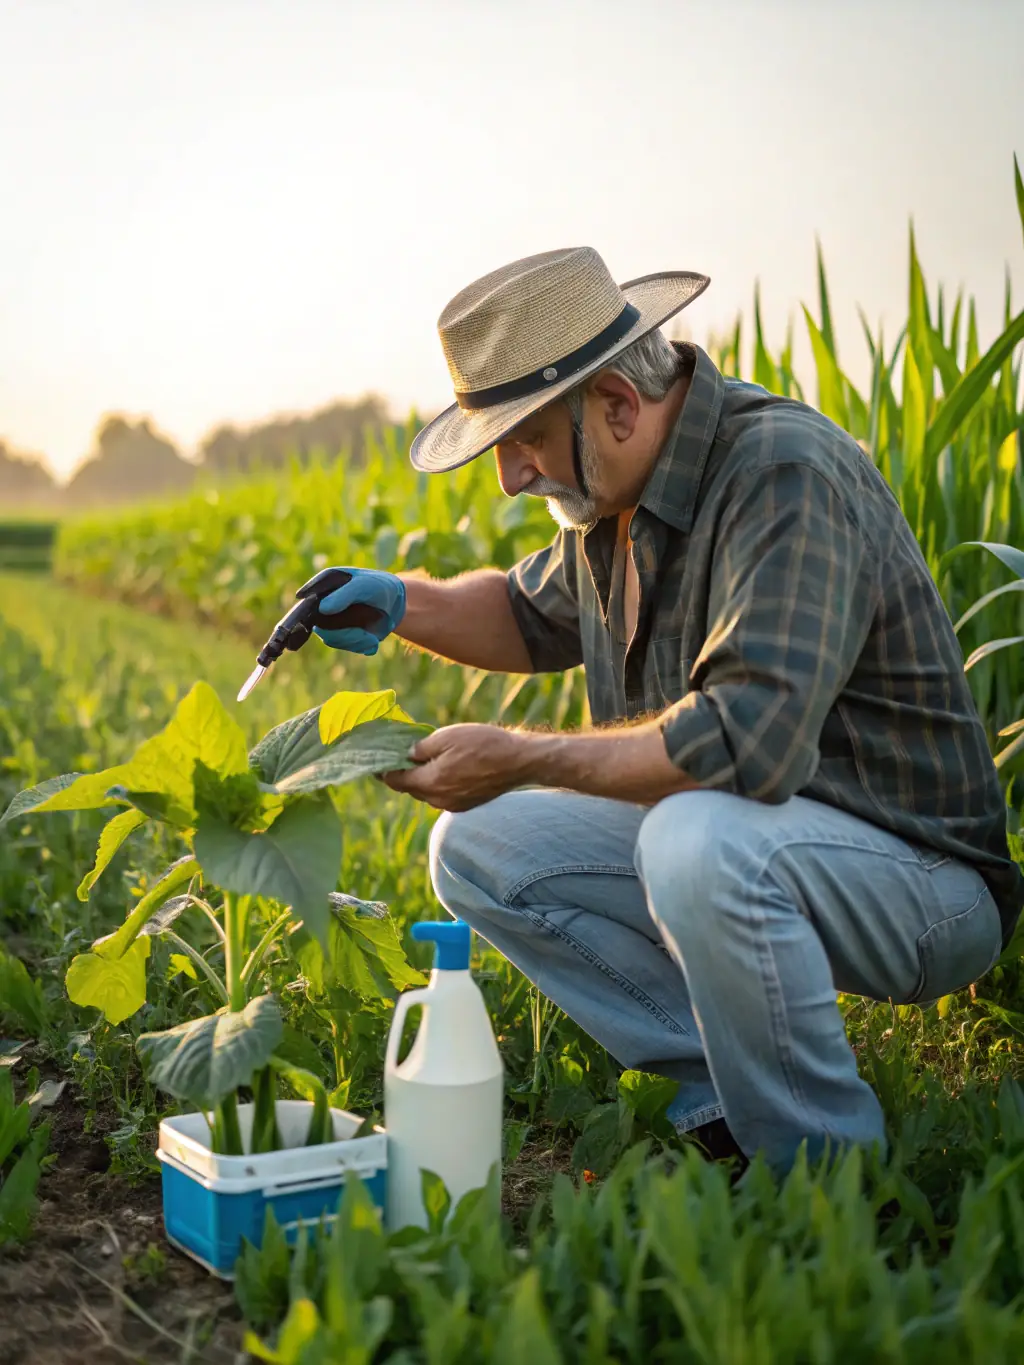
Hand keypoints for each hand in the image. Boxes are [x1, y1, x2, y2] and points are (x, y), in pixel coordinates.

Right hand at [312, 567, 405, 655]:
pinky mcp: (343, 634)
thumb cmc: (379, 586)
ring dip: (354, 640)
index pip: (306, 602)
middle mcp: (323, 604)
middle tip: (363, 635)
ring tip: (372, 636)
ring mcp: (332, 621)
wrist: (396, 603)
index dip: (301, 618)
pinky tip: (372, 640)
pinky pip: (345, 645)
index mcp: (323, 585)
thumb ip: (344, 595)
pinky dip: (361, 645)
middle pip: (318, 625)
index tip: (309, 632)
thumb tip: (322, 609)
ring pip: (331, 638)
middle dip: (342, 634)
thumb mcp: (365, 586)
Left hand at [381, 723, 533, 811]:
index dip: (383, 772)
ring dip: (422, 779)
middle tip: (398, 757)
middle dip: (402, 774)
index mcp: (430, 783)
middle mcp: (439, 800)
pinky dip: (438, 784)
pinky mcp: (466, 805)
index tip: (375, 764)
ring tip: (423, 761)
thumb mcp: (446, 737)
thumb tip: (407, 755)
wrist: (519, 761)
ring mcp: (453, 805)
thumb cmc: (483, 744)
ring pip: (427, 793)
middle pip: (410, 789)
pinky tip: (445, 768)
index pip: (396, 782)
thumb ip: (421, 748)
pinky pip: (443, 795)